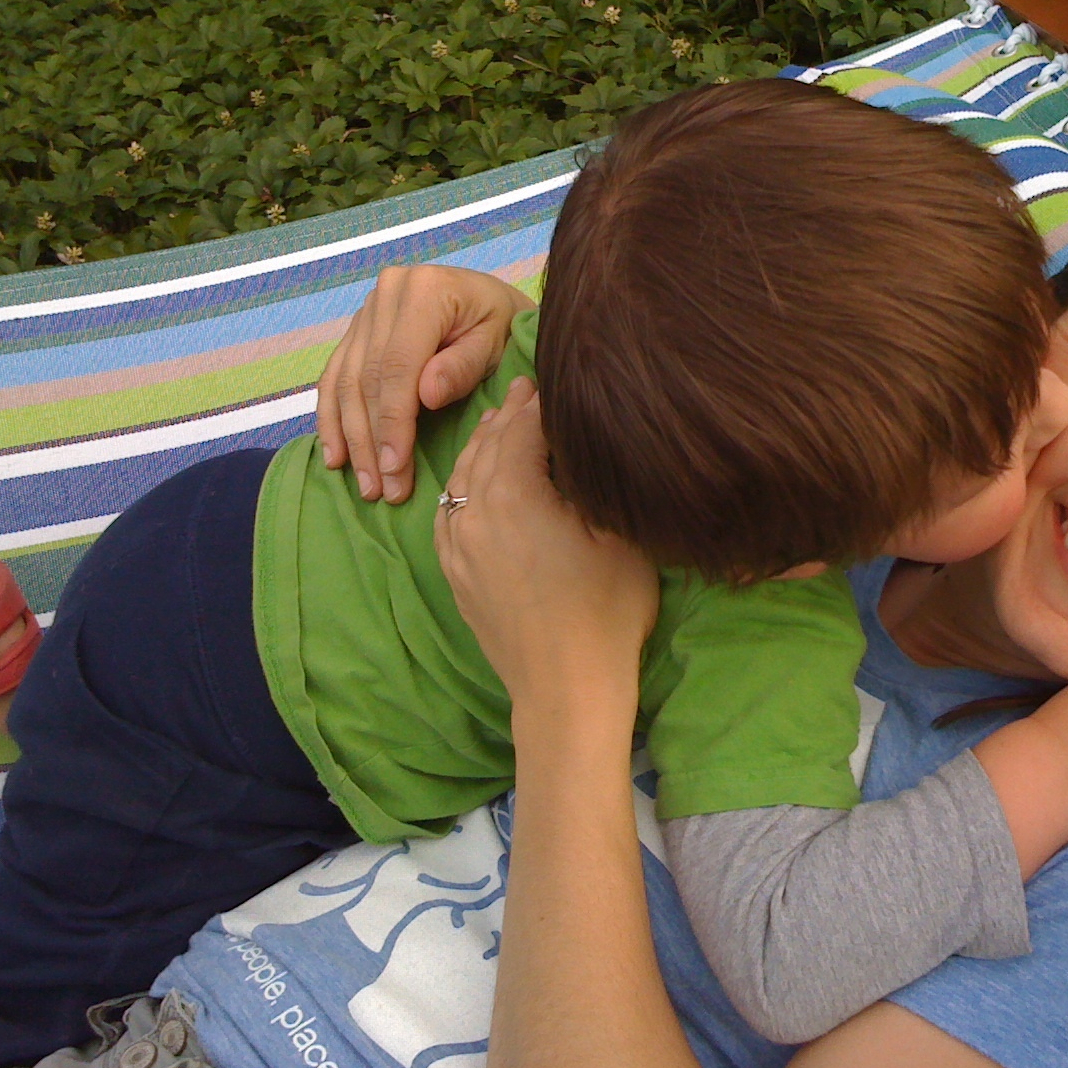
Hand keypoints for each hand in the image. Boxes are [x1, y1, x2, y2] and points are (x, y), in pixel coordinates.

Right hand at [318, 264, 531, 503]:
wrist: (490, 301)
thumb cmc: (502, 325)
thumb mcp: (498, 342)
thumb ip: (463, 366)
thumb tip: (426, 395)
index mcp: (423, 291)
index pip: (398, 366)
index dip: (393, 420)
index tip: (394, 465)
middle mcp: (386, 295)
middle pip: (368, 378)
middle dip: (372, 440)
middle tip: (382, 489)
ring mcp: (366, 311)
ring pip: (346, 382)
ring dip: (352, 439)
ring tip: (366, 484)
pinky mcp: (357, 330)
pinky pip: (334, 377)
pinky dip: (333, 419)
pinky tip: (337, 456)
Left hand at [433, 379, 658, 739]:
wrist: (566, 686)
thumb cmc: (607, 609)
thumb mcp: (616, 531)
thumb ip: (589, 476)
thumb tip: (578, 441)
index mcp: (513, 491)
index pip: (524, 425)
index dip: (542, 401)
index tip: (557, 381)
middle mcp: (474, 509)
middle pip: (489, 443)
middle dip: (510, 415)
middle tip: (527, 388)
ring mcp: (457, 542)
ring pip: (464, 475)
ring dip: (485, 445)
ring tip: (502, 423)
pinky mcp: (454, 570)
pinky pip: (451, 509)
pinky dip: (466, 484)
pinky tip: (478, 480)